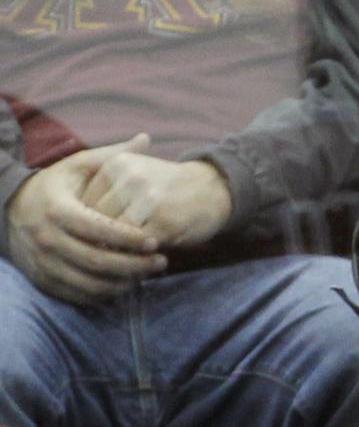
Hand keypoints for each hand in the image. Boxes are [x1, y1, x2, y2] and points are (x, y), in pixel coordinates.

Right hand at [5, 135, 166, 302]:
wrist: (10, 208)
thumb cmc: (56, 185)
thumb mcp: (78, 165)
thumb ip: (113, 155)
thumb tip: (147, 138)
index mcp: (58, 209)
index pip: (97, 229)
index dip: (128, 238)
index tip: (155, 241)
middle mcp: (47, 238)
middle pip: (95, 261)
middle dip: (133, 265)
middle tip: (161, 262)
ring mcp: (42, 262)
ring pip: (87, 283)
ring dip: (122, 283)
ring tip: (148, 274)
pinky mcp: (41, 278)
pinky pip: (74, 294)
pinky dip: (102, 294)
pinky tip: (125, 286)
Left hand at [80, 146, 233, 248]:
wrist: (216, 188)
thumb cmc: (169, 186)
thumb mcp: (136, 174)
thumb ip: (106, 192)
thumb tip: (74, 228)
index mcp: (118, 164)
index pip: (85, 203)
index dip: (86, 225)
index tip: (91, 239)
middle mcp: (130, 178)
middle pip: (96, 220)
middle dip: (97, 240)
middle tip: (102, 256)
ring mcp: (148, 200)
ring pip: (114, 236)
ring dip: (114, 253)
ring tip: (118, 262)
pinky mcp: (164, 222)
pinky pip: (137, 249)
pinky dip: (135, 259)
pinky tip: (140, 262)